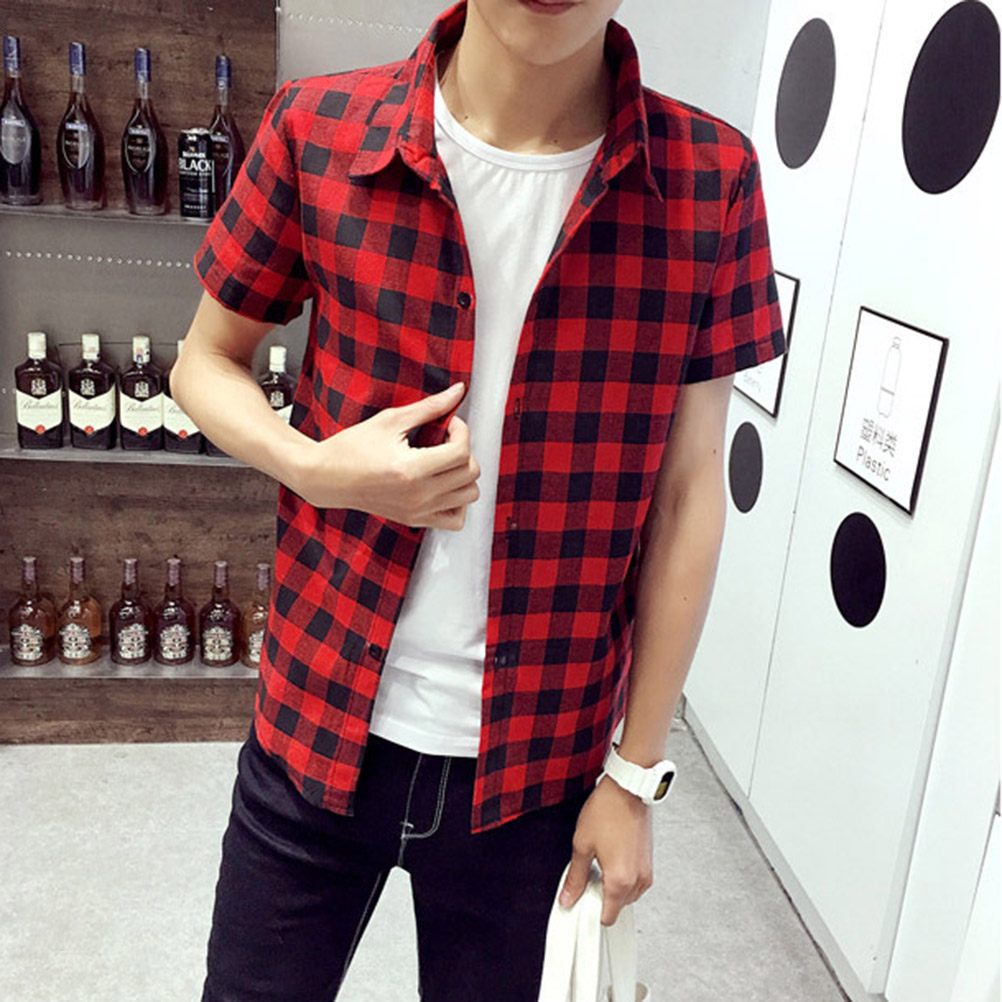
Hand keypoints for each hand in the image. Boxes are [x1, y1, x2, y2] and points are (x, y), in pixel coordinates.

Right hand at [292, 382, 480, 529]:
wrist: (326, 478)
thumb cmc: (352, 447)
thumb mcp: (391, 420)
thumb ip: (429, 407)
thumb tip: (458, 391)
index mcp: (411, 469)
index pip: (461, 452)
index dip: (461, 431)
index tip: (449, 423)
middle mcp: (418, 495)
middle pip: (470, 473)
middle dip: (464, 450)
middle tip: (445, 440)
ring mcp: (418, 511)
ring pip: (469, 496)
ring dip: (464, 475)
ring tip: (444, 461)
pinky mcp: (415, 520)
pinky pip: (455, 520)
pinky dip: (457, 502)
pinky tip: (443, 484)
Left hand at [559, 775, 653, 926]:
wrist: (628, 789)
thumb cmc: (607, 810)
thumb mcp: (582, 844)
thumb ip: (574, 877)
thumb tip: (568, 897)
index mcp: (620, 881)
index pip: (607, 918)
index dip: (590, 912)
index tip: (580, 901)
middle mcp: (638, 880)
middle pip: (617, 907)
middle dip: (601, 897)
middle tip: (587, 874)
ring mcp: (646, 871)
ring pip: (627, 895)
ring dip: (613, 886)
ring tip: (600, 861)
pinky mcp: (649, 861)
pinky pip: (635, 881)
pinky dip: (623, 876)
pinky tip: (611, 855)